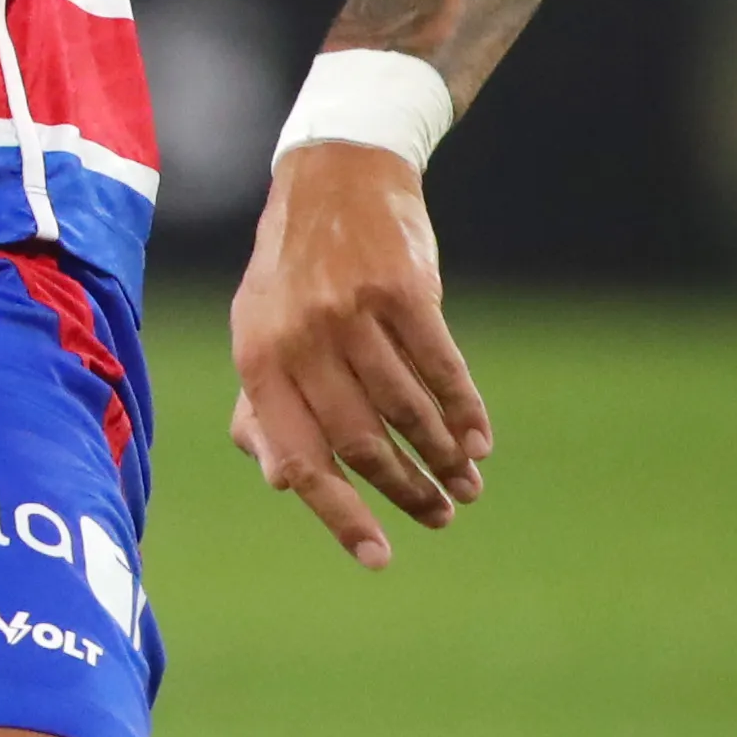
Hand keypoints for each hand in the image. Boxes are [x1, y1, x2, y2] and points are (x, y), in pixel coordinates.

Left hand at [226, 139, 493, 568]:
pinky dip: (465, 412)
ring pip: (405, 410)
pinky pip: (442, 367)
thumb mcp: (260, 331)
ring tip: (465, 484)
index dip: (339, 514)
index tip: (379, 559)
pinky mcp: (401, 288)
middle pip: (359, 442)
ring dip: (442, 457)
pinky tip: (479, 441)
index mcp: (256, 358)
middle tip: (440, 518)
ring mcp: (349, 311)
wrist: (334, 177)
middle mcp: (297, 337)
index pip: (297, 457)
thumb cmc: (295, 271)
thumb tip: (280, 481)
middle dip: (405, 490)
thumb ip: (265, 405)